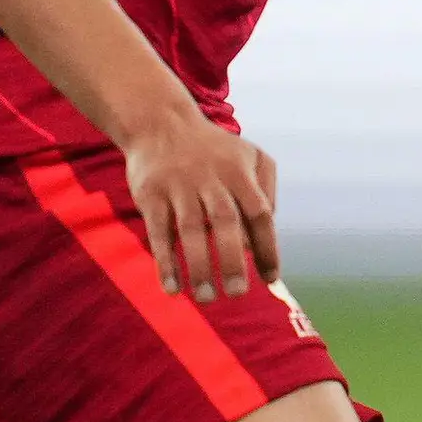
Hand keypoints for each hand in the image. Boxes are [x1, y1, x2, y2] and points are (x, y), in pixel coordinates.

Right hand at [121, 112, 279, 300]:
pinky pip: (158, 231)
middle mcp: (210, 178)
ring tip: (206, 298)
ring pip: (190, 230)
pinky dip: (165, 261)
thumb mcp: (251, 157)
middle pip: (225, 223)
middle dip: (233, 261)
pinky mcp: (150, 194)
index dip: (268, 247)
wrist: (161, 123)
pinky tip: (172, 287)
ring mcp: (179, 185)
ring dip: (198, 267)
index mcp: (240, 172)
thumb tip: (262, 240)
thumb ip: (266, 192)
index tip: (271, 279)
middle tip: (236, 294)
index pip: (260, 214)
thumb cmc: (214, 150)